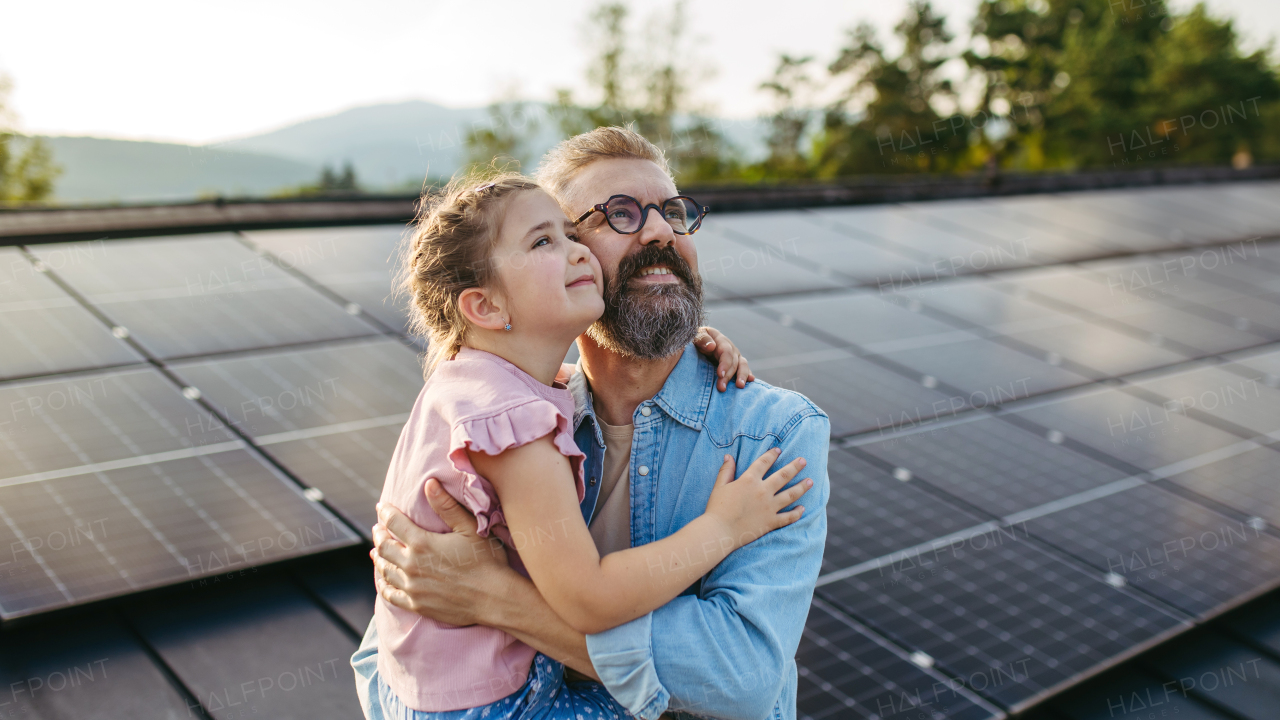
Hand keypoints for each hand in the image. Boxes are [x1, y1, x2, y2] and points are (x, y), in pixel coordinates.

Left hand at [372, 479, 512, 626]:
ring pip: (384, 570)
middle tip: (377, 529)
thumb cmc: (486, 561)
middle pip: (384, 547)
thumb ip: (447, 506)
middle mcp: (411, 565)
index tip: (381, 507)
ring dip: (378, 558)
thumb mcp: (470, 528)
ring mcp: (412, 587)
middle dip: (379, 535)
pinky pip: (390, 594)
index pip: (394, 523)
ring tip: (377, 551)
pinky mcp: (416, 605)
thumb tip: (429, 483)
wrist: (493, 598)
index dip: (385, 513)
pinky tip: (383, 580)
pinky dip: (383, 584)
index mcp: (422, 543)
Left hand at [694, 327, 754, 391]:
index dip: (725, 363)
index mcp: (719, 339)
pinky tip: (750, 381)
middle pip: (733, 361)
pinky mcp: (735, 364)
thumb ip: (701, 339)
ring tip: (739, 386)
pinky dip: (747, 375)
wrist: (695, 343)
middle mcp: (730, 347)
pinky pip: (744, 369)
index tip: (720, 374)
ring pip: (742, 365)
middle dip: (728, 376)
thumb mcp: (694, 335)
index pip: (726, 352)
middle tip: (721, 388)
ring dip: (742, 376)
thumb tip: (711, 346)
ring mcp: (734, 356)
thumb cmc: (693, 340)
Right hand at [704, 448, 809, 548]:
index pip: (764, 463)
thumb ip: (726, 470)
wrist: (720, 531)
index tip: (779, 450)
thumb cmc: (717, 508)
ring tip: (810, 481)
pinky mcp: (771, 522)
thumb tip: (729, 456)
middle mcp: (763, 491)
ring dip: (802, 487)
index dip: (772, 455)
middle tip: (804, 460)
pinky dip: (797, 513)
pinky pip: (788, 517)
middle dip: (795, 467)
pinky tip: (802, 508)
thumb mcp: (719, 486)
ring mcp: (769, 507)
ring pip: (791, 495)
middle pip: (783, 475)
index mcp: (749, 480)